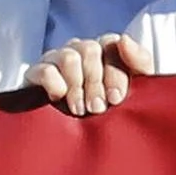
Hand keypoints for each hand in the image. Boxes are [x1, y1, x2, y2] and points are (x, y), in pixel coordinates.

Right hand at [28, 36, 147, 118]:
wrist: (76, 136)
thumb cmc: (111, 108)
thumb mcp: (136, 87)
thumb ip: (140, 61)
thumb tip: (124, 39)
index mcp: (106, 49)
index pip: (112, 44)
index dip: (115, 72)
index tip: (116, 99)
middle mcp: (81, 49)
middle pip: (90, 50)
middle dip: (96, 83)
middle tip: (97, 109)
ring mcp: (57, 58)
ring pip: (69, 58)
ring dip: (77, 87)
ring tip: (80, 110)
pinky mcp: (36, 73)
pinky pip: (46, 70)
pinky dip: (55, 86)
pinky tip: (59, 100)